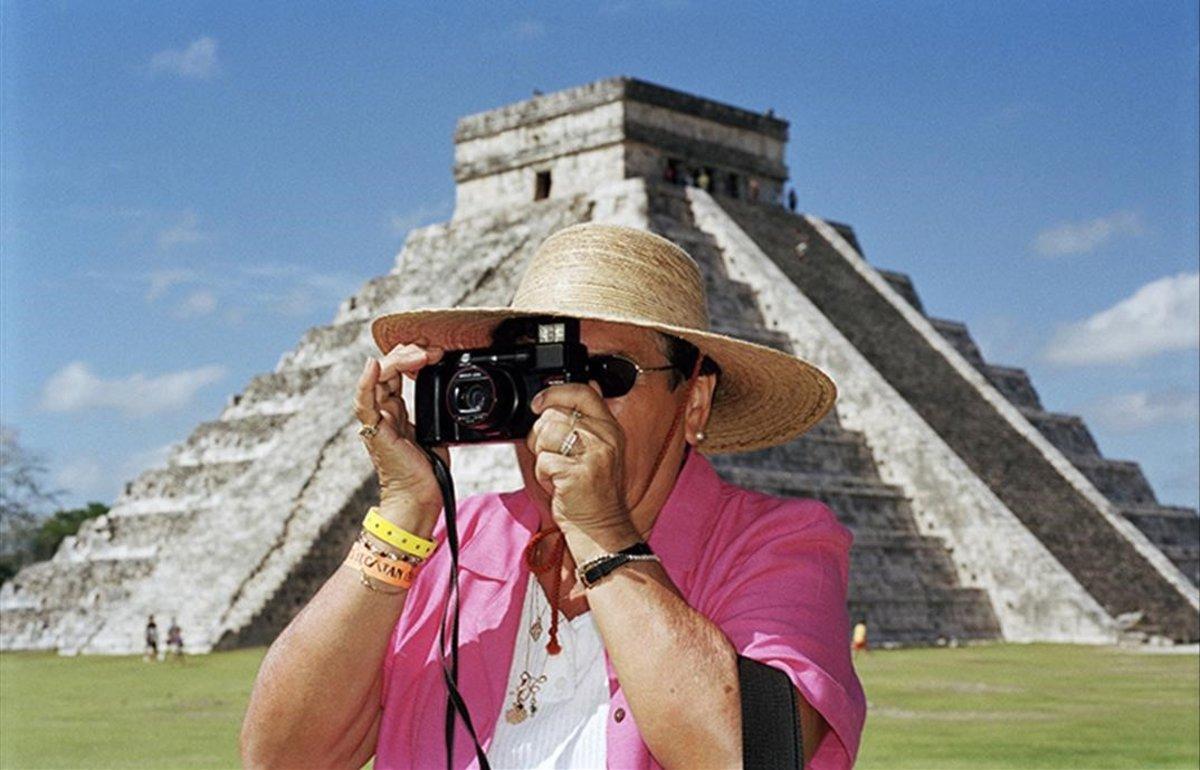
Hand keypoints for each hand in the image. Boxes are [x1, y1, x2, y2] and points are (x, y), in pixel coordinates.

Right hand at [353, 343, 447, 525]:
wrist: (418, 497)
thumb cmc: (427, 470)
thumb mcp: (436, 429)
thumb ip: (434, 408)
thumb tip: (447, 388)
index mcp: (396, 409)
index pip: (398, 369)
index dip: (415, 355)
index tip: (438, 352)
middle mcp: (383, 410)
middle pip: (387, 367)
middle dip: (410, 352)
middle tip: (433, 350)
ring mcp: (377, 419)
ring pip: (378, 377)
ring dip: (399, 359)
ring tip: (420, 355)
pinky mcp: (374, 431)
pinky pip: (364, 403)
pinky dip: (366, 382)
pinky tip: (374, 366)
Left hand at [527, 383, 637, 554]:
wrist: (601, 527)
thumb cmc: (595, 492)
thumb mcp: (601, 448)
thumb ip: (592, 418)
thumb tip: (589, 381)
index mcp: (610, 427)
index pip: (582, 392)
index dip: (554, 393)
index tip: (539, 403)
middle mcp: (604, 438)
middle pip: (554, 414)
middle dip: (541, 434)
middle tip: (552, 453)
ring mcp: (592, 455)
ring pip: (545, 435)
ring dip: (541, 455)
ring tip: (556, 470)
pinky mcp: (577, 473)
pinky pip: (543, 461)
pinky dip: (543, 475)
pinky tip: (557, 484)